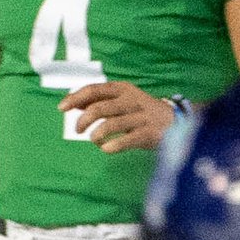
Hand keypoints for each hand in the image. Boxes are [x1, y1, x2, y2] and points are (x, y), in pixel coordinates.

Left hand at [59, 82, 174, 151]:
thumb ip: (98, 101)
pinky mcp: (150, 133)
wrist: (177, 122)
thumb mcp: (121, 101)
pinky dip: (113, 145)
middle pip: (100, 107)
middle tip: (79, 130)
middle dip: (84, 119)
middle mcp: (132, 100)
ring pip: (112, 123)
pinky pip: (128, 139)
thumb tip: (72, 103)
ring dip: (97, 134)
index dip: (75, 98)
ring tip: (94, 140)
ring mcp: (142, 117)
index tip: (61, 108)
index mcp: (123, 89)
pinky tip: (106, 149)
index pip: (94, 90)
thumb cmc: (142, 112)